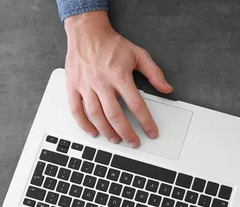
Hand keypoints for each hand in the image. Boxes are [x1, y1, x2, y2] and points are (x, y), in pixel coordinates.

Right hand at [64, 11, 172, 146]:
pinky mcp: (72, 86)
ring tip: (116, 139)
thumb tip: (167, 89)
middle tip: (133, 142)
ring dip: (107, 131)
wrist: (87, 31)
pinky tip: (93, 131)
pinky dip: (84, 124)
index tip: (151, 132)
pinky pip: (76, 110)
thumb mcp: (138, 54)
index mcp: (119, 75)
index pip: (136, 105)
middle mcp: (102, 82)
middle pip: (115, 115)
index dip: (145, 122)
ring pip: (96, 115)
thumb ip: (154, 73)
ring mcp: (85, 85)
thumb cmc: (112, 44)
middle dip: (126, 133)